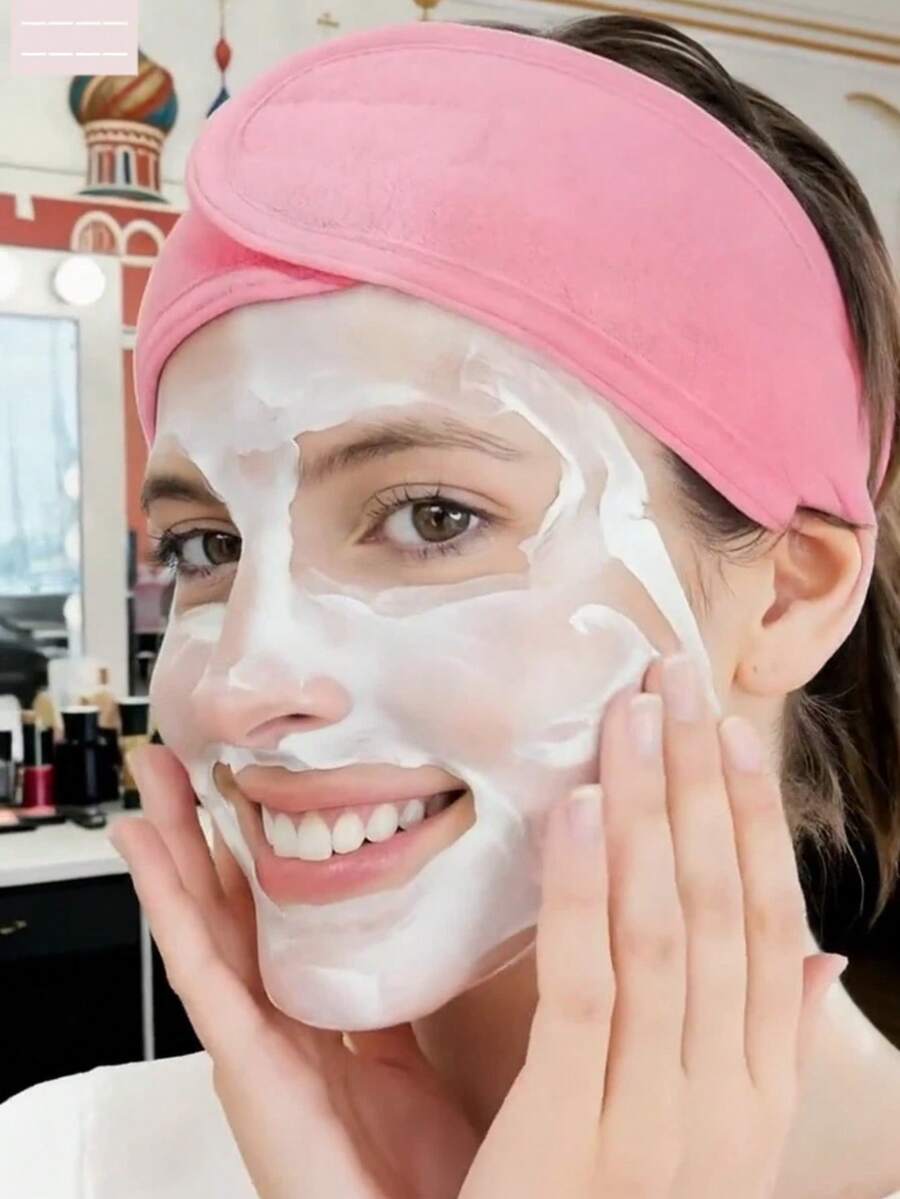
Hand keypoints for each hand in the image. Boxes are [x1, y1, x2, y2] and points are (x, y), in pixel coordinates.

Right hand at [111, 746, 479, 1198]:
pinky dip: (166, 904)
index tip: (256, 785)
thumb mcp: (413, 1061)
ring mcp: (250, 1041)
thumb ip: (398, 998)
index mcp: (315, 1017)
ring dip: (174, 848)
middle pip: (230, 908)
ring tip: (154, 780)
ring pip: (204, 923)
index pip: (277, 917)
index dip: (258, 852)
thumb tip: (422, 930)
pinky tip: (146, 849)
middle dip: (206, 833)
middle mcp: (274, 1023)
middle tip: (188, 759)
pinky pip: (199, 969)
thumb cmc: (420, 1178)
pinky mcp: (244, 1064)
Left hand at [459, 654, 845, 1198]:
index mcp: (757, 1095)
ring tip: (636, 713)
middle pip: (724, 910)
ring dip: (656, 809)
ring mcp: (658, 1125)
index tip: (736, 735)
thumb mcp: (708, 1133)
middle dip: (705, 786)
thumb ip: (755, 1039)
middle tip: (681, 682)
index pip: (771, 930)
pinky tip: (584, 806)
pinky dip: (590, 891)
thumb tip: (822, 957)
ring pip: (668, 931)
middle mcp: (726, 1104)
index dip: (757, 824)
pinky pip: (589, 991)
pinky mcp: (573, 1142)